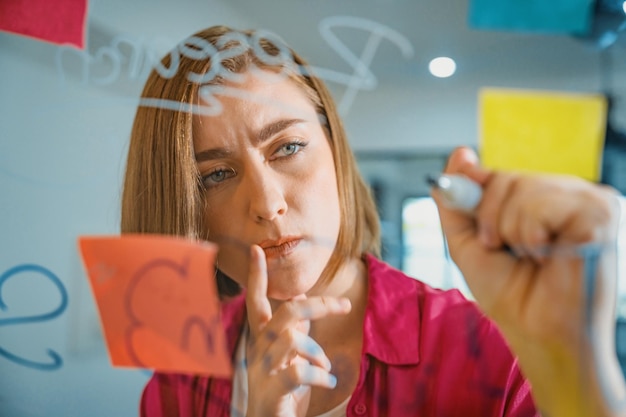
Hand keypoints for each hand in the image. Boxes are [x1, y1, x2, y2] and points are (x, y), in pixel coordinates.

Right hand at [244, 245, 350, 416]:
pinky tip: (327, 381)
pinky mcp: (272, 391)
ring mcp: (262, 370)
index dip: (256, 275)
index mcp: (261, 338)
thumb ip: (292, 328)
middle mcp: (257, 349)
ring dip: (317, 351)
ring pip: (292, 338)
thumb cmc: (281, 390)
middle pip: (288, 311)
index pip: (255, 300)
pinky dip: (320, 375)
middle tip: (344, 304)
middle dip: (319, 304)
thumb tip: (300, 296)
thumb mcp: (288, 355)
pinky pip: (299, 370)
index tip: (256, 249)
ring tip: (325, 366)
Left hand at [433, 147, 624, 416]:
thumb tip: (460, 153)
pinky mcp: (602, 214)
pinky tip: (550, 255)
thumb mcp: (470, 242)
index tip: (483, 229)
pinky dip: (532, 234)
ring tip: (532, 256)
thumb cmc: (510, 294)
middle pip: (508, 177)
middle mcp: (568, 195)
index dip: (481, 197)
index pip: (501, 175)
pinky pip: (544, 205)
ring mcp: (589, 201)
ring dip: (512, 230)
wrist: (536, 331)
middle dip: (491, 219)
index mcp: (542, 199)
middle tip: (506, 249)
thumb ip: (459, 200)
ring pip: (524, 187)